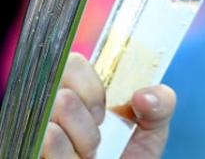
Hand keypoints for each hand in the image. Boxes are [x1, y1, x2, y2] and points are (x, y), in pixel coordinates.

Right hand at [42, 52, 176, 158]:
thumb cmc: (131, 153)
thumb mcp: (153, 124)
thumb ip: (161, 102)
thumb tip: (144, 96)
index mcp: (79, 90)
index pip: (71, 64)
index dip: (91, 88)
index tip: (105, 111)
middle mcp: (53, 107)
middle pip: (59, 95)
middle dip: (86, 119)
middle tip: (99, 135)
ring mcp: (39, 132)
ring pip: (51, 124)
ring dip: (81, 141)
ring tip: (90, 153)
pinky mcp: (33, 150)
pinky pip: (45, 143)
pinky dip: (65, 154)